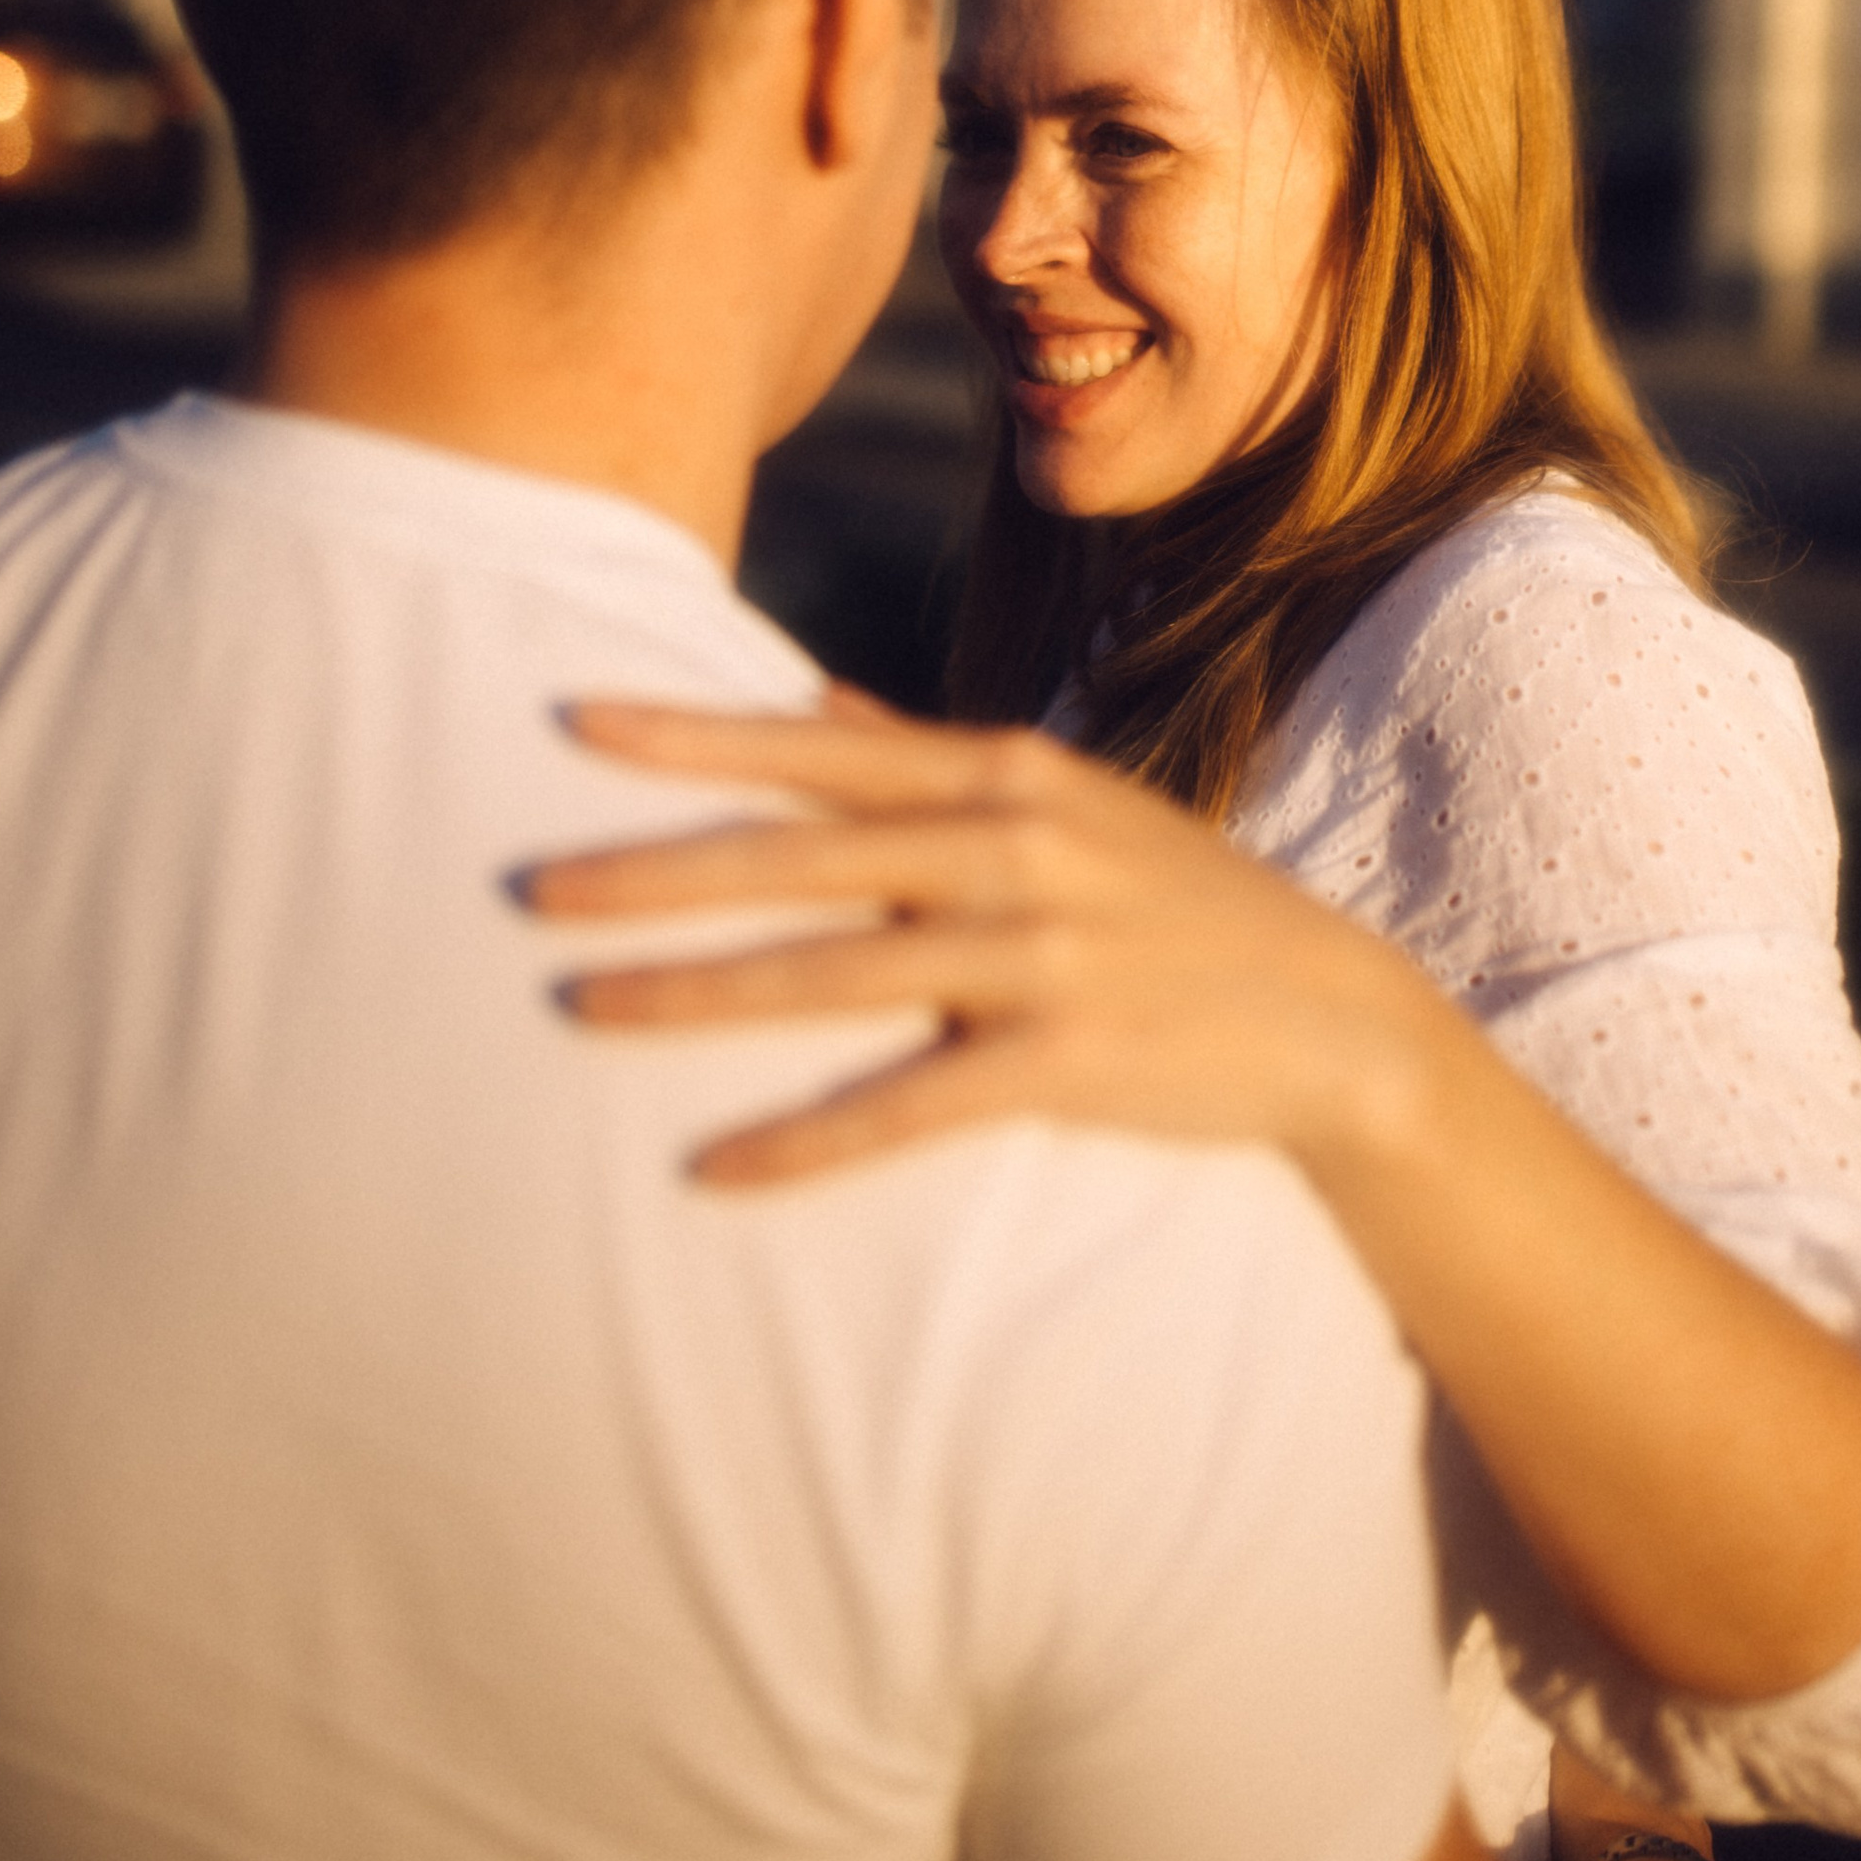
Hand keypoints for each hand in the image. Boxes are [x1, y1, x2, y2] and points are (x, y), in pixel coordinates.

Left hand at [522, 691, 1449, 1188]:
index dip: (697, 735)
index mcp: (1003, 773)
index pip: (818, 746)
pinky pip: (908, 1106)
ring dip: (699, 993)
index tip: (577, 721)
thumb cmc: (1169, 902)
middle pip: (802, 854)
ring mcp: (1041, 954)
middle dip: (659, 868)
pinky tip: (713, 1169)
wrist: (1330, 1019)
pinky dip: (806, 1140)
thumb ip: (929, 751)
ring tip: (580, 1007)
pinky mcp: (1065, 1062)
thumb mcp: (1062, 801)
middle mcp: (1014, 846)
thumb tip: (813, 691)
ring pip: (836, 972)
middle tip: (529, 884)